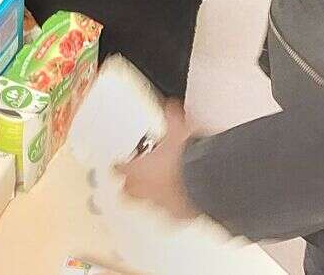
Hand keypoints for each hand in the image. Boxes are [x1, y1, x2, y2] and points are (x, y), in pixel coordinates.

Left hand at [117, 101, 200, 220]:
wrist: (206, 181)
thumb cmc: (186, 159)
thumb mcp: (178, 129)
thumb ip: (171, 117)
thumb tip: (172, 107)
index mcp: (139, 170)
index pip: (119, 169)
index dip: (118, 165)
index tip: (117, 164)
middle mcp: (146, 190)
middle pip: (127, 193)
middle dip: (128, 187)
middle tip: (130, 182)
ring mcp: (160, 205)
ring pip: (149, 205)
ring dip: (151, 198)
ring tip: (157, 193)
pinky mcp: (177, 215)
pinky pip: (172, 214)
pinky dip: (175, 208)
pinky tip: (180, 203)